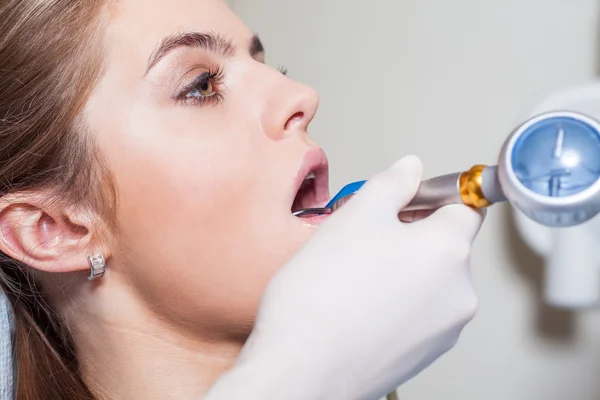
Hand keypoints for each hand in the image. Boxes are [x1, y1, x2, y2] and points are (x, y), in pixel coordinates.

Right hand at [204, 155, 484, 399]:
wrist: (303, 366)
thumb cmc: (324, 296)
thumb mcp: (356, 215)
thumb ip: (391, 184)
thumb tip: (410, 169)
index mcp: (448, 250)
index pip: (465, 206)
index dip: (434, 194)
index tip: (410, 197)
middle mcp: (459, 292)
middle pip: (445, 244)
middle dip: (412, 232)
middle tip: (366, 234)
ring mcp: (444, 328)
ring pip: (430, 278)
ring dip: (402, 266)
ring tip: (356, 272)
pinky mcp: (425, 352)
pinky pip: (419, 310)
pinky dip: (398, 299)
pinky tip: (360, 300)